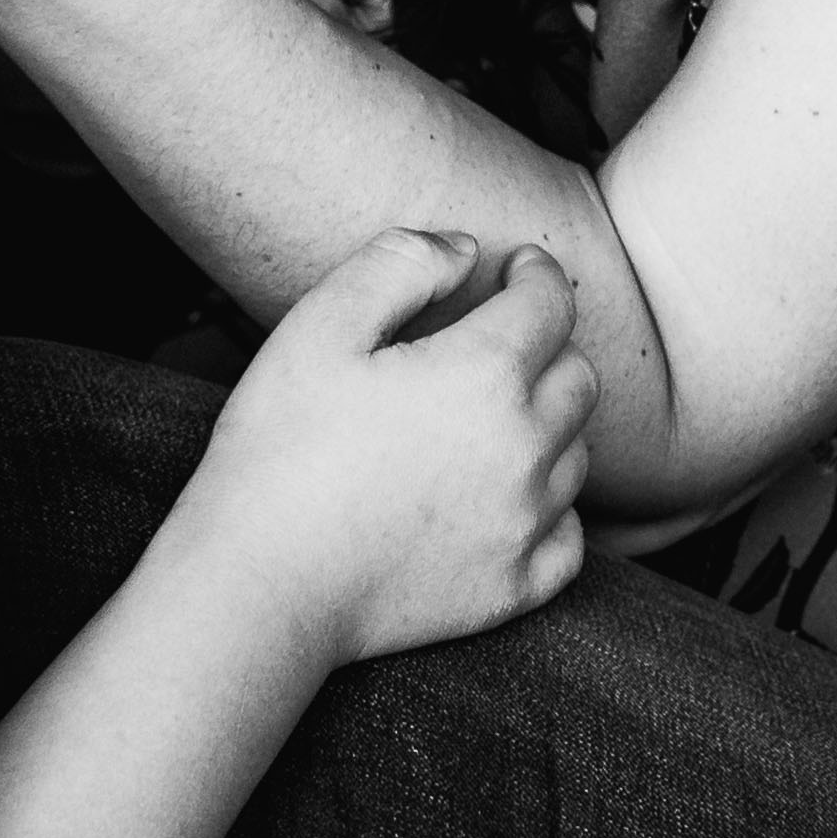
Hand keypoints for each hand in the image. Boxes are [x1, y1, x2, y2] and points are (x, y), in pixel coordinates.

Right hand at [187, 229, 601, 662]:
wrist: (259, 585)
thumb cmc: (278, 452)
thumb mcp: (319, 326)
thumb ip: (400, 265)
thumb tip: (466, 250)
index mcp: (486, 373)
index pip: (551, 303)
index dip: (538, 273)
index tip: (519, 267)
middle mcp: (527, 448)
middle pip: (576, 376)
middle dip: (548, 345)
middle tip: (501, 340)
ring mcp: (526, 524)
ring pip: (576, 453)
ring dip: (549, 424)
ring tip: (493, 418)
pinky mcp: (513, 587)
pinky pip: (570, 537)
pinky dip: (552, 509)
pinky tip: (511, 497)